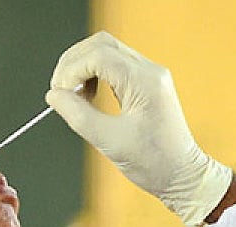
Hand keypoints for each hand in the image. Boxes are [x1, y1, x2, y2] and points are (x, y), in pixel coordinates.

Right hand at [45, 31, 232, 226]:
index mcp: (144, 82)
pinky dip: (94, 74)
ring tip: (75, 96)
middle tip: (61, 92)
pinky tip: (89, 96)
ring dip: (82, 68)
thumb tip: (53, 96)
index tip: (59, 94)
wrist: (181, 173)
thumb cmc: (152, 162)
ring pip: (106, 51)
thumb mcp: (108, 141)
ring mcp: (149, 74)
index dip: (71, 71)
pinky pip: (114, 65)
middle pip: (101, 44)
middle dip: (73, 64)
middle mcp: (149, 71)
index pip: (98, 55)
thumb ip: (77, 115)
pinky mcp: (145, 82)